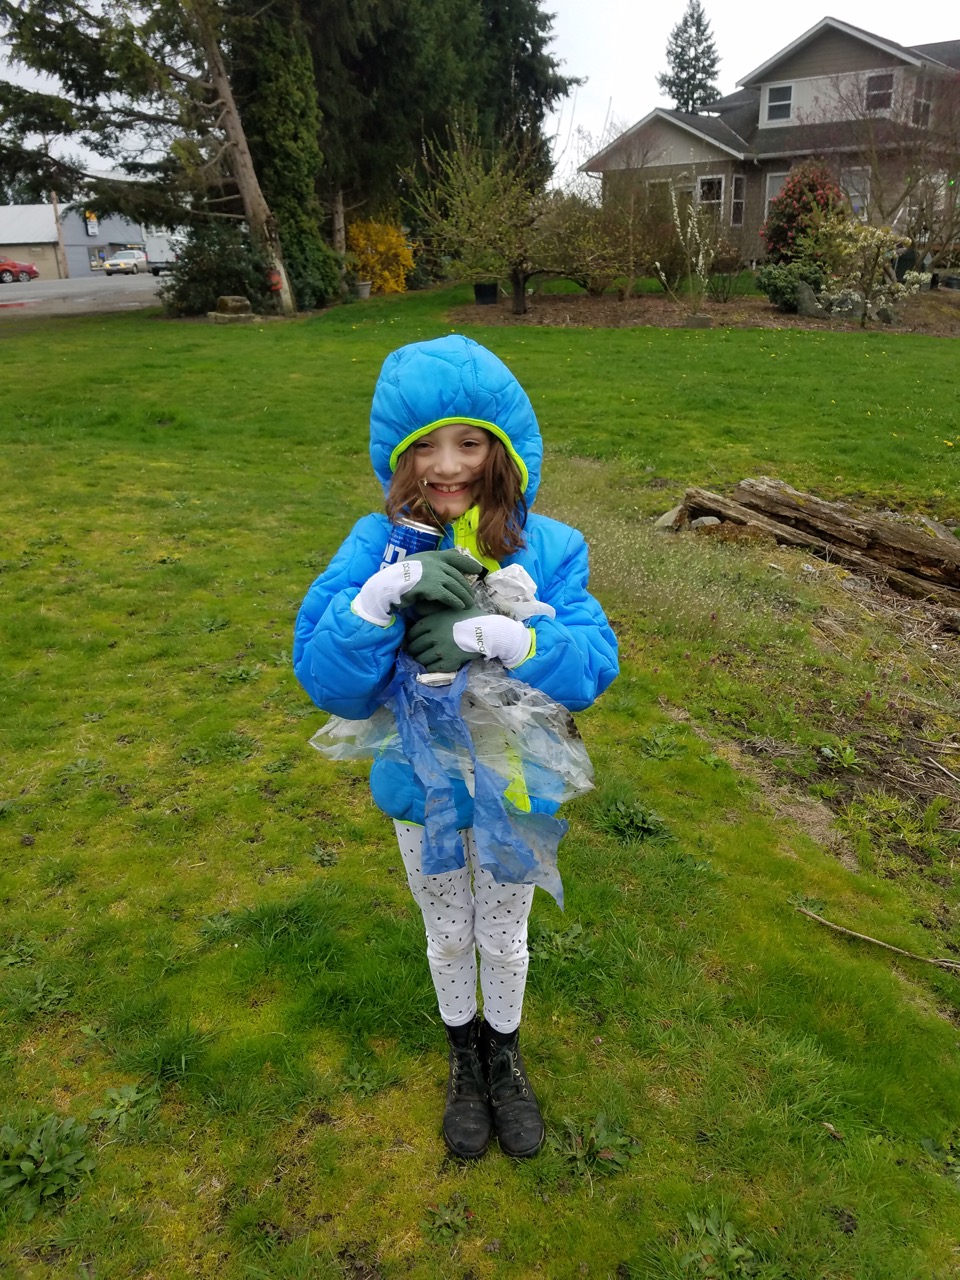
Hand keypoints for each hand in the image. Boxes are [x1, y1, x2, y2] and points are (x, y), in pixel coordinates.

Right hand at [352, 549, 480, 625]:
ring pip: (456, 586)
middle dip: (466, 587)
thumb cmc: (400, 577)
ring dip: (464, 596)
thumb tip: (447, 565)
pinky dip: (455, 601)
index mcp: (431, 555)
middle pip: (457, 575)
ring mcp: (434, 573)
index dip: (467, 563)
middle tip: (472, 596)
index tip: (477, 570)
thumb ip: (431, 564)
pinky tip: (460, 607)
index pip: (454, 557)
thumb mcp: (417, 565)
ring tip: (469, 604)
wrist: (388, 585)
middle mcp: (435, 562)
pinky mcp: (431, 587)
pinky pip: (448, 595)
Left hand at [404, 608, 531, 672]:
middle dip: (413, 650)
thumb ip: (435, 609)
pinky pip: (432, 668)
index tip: (411, 640)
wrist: (487, 631)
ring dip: (420, 659)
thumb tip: (419, 608)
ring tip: (422, 659)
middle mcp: (433, 636)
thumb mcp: (451, 608)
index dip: (410, 637)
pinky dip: (430, 667)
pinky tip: (432, 665)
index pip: (413, 632)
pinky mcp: (448, 662)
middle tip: (414, 651)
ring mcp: (440, 650)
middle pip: (415, 646)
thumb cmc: (471, 617)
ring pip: (422, 658)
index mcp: (432, 622)